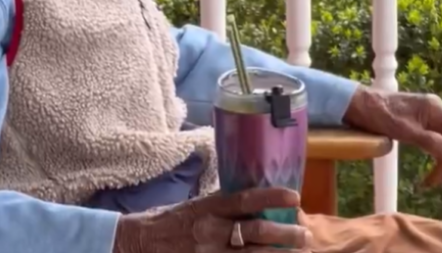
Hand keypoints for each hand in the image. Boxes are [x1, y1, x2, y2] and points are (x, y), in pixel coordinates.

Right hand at [112, 187, 309, 251]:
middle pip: (255, 232)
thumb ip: (223, 204)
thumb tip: (256, 197)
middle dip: (285, 235)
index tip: (295, 197)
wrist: (135, 244)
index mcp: (208, 208)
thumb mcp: (195, 205)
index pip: (245, 199)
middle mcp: (210, 231)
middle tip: (306, 236)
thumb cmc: (167, 222)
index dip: (272, 197)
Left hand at [344, 88, 441, 188]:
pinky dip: (435, 157)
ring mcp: (428, 117)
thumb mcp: (408, 133)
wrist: (357, 105)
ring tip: (434, 182)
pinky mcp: (419, 124)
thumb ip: (435, 144)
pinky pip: (436, 142)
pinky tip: (430, 172)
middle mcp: (436, 111)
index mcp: (436, 109)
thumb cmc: (380, 116)